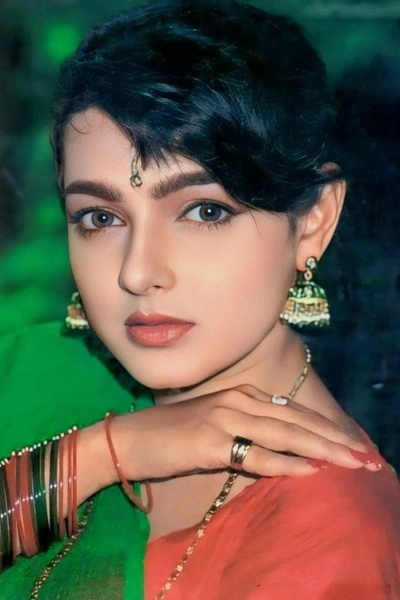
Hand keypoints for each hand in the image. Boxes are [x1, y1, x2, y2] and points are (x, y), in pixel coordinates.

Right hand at [103, 385, 379, 483]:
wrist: (129, 437)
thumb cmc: (172, 433)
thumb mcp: (215, 423)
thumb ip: (247, 429)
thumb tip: (280, 446)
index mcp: (241, 395)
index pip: (293, 411)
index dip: (326, 427)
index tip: (352, 442)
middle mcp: (238, 401)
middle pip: (296, 420)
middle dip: (334, 439)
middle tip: (365, 455)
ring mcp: (224, 418)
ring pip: (284, 434)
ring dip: (321, 450)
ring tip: (350, 462)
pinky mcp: (211, 441)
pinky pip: (255, 454)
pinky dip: (285, 463)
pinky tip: (308, 471)